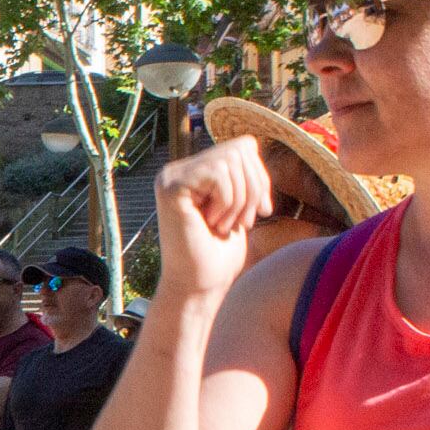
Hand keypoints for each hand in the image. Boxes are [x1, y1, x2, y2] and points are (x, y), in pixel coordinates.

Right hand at [150, 139, 274, 304]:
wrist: (198, 287)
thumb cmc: (219, 254)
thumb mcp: (240, 206)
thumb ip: (242, 175)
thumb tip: (252, 142)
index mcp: (194, 172)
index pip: (243, 146)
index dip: (260, 177)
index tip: (258, 211)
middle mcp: (178, 169)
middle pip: (240, 148)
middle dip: (253, 188)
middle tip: (241, 222)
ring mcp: (171, 177)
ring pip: (230, 160)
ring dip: (240, 199)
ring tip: (224, 225)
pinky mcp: (170, 188)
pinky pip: (218, 173)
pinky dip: (227, 201)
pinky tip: (212, 222)